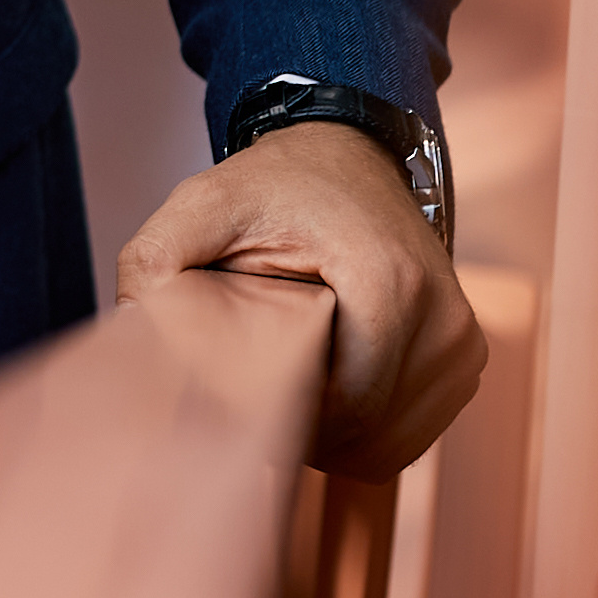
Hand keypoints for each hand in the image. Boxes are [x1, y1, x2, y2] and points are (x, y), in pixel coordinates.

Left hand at [119, 120, 486, 479]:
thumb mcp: (202, 204)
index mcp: (388, 282)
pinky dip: (368, 429)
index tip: (234, 402)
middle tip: (252, 399)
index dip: (283, 420)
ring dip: (338, 438)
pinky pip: (415, 430)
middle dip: (306, 433)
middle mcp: (444, 316)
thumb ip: (155, 260)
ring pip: (395, 442)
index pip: (345, 406)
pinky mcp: (467, 355)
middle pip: (371, 432)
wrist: (346, 155)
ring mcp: (464, 340)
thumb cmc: (276, 185)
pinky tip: (324, 392)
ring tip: (287, 389)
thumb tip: (130, 328)